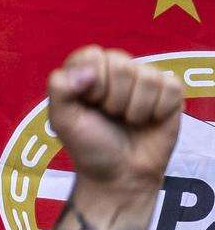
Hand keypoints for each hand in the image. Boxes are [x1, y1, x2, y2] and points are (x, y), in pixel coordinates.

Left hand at [44, 45, 184, 208]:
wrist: (121, 174)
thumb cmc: (89, 146)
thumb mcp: (62, 120)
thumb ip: (59, 88)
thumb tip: (87, 71)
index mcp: (87, 70)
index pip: (92, 55)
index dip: (91, 83)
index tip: (89, 104)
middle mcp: (117, 70)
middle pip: (121, 63)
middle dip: (113, 98)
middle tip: (110, 115)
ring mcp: (145, 80)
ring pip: (147, 76)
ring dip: (135, 108)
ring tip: (128, 120)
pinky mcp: (170, 93)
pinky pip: (171, 87)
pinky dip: (158, 110)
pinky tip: (149, 120)